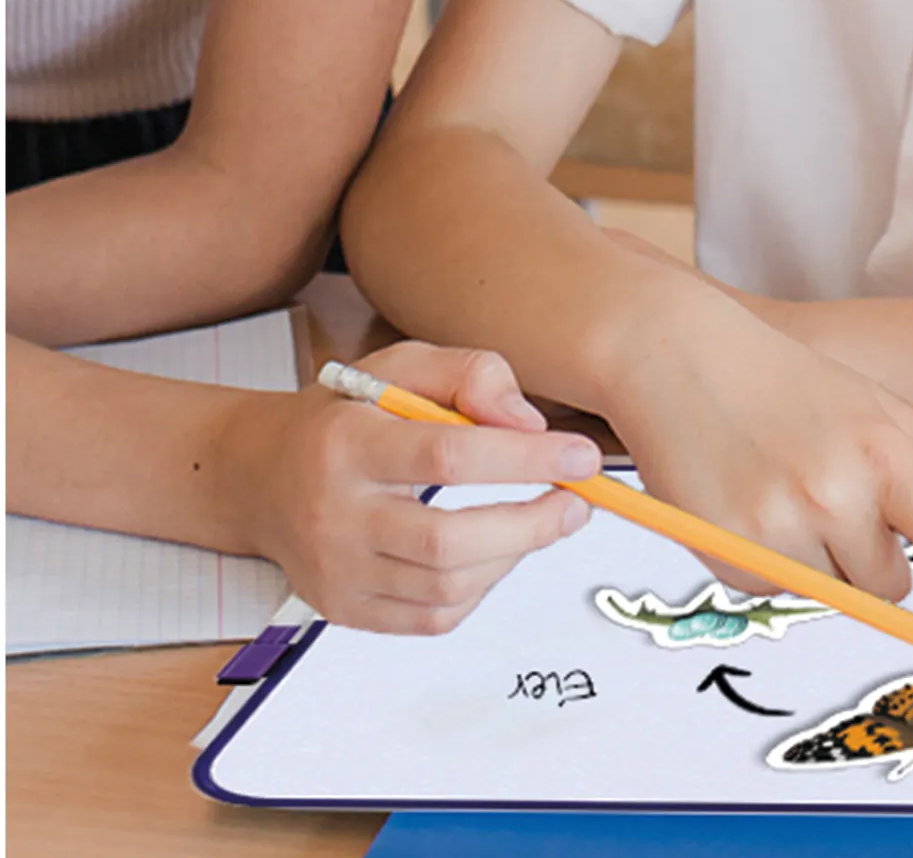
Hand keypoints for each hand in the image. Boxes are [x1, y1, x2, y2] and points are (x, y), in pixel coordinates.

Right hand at [223, 341, 604, 632]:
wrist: (262, 476)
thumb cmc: (346, 414)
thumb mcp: (402, 364)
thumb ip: (471, 374)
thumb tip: (530, 423)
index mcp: (347, 443)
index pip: (447, 456)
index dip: (525, 458)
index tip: (580, 456)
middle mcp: (335, 515)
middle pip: (446, 541)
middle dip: (530, 525)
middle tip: (579, 502)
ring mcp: (335, 572)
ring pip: (445, 588)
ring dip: (513, 556)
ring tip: (543, 520)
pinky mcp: (343, 610)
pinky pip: (430, 618)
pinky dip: (480, 589)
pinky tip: (495, 551)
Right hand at [606, 280, 912, 671]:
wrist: (681, 357)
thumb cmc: (792, 382)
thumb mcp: (883, 409)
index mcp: (884, 452)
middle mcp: (834, 494)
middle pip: (891, 586)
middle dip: (873, 554)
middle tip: (831, 490)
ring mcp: (779, 528)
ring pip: (835, 594)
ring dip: (821, 560)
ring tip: (785, 487)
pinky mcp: (728, 556)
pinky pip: (776, 593)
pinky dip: (770, 562)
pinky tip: (747, 502)